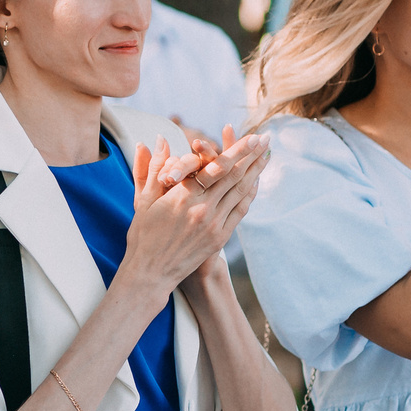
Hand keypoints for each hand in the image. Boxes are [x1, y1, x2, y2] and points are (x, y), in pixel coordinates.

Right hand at [116, 132, 269, 300]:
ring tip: (266, 156)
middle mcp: (201, 209)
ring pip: (240, 192)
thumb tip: (158, 140)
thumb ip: (153, 167)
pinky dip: (249, 195)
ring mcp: (212, 224)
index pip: (215, 167)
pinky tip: (255, 182)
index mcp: (181, 196)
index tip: (251, 137)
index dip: (236, 150)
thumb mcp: (143, 199)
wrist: (151, 273)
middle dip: (252, 155)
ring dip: (255, 172)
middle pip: (233, 176)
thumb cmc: (143, 235)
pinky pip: (239, 211)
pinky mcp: (219, 238)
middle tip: (266, 138)